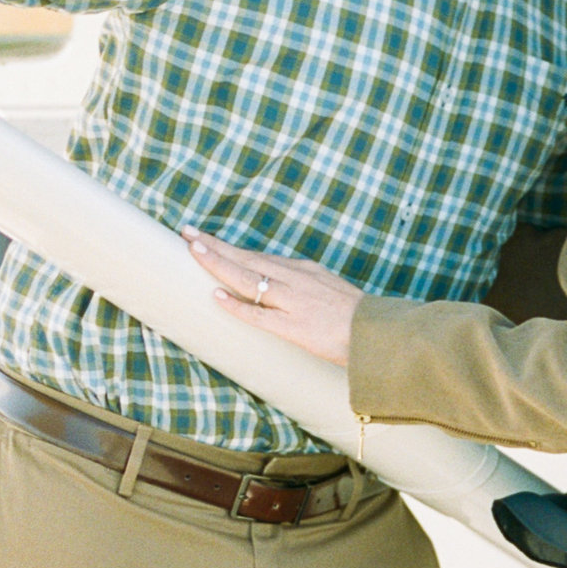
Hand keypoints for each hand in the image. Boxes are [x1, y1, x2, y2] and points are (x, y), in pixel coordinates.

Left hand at [184, 232, 360, 366]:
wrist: (379, 335)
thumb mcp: (328, 290)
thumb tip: (276, 287)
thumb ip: (302, 286)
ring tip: (194, 251)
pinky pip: (260, 314)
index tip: (204, 238)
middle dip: (215, 246)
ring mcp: (294, 301)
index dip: (228, 247)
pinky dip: (237, 304)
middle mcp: (296, 279)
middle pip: (248, 258)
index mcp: (303, 270)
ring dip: (219, 264)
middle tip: (187, 233)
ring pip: (249, 278)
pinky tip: (217, 296)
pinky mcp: (295, 326)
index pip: (258, 255)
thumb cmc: (356, 318)